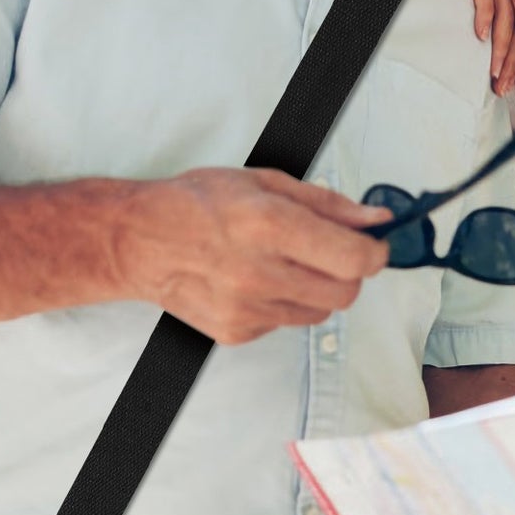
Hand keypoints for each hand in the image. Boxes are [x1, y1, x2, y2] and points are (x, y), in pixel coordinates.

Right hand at [115, 168, 390, 344]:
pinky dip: (282, 304)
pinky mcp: (236, 332)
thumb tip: (375, 219)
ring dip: (315, 289)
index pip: (354, 259)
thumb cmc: (197, 203)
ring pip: (319, 312)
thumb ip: (327, 204)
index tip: (373, 245)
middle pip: (345, 293)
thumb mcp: (265, 182)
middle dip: (348, 272)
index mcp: (270, 225)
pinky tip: (254, 280)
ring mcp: (247, 309)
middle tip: (327, 252)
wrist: (139, 241)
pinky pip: (285, 323)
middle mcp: (259, 272)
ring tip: (281, 263)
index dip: (375, 252)